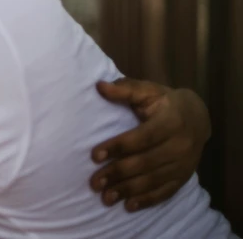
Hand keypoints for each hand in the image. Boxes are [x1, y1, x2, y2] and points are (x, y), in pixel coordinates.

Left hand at [89, 78, 209, 211]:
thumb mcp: (148, 90)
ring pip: (153, 180)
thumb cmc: (164, 102)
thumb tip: (99, 86)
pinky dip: (146, 200)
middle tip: (94, 182)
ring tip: (105, 197)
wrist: (198, 117)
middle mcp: (180, 145)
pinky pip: (165, 192)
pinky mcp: (183, 177)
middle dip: (117, 173)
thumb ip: (125, 89)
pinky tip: (128, 205)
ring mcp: (183, 164)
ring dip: (128, 190)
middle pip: (145, 162)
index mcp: (171, 122)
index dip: (118, 147)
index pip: (142, 138)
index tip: (95, 156)